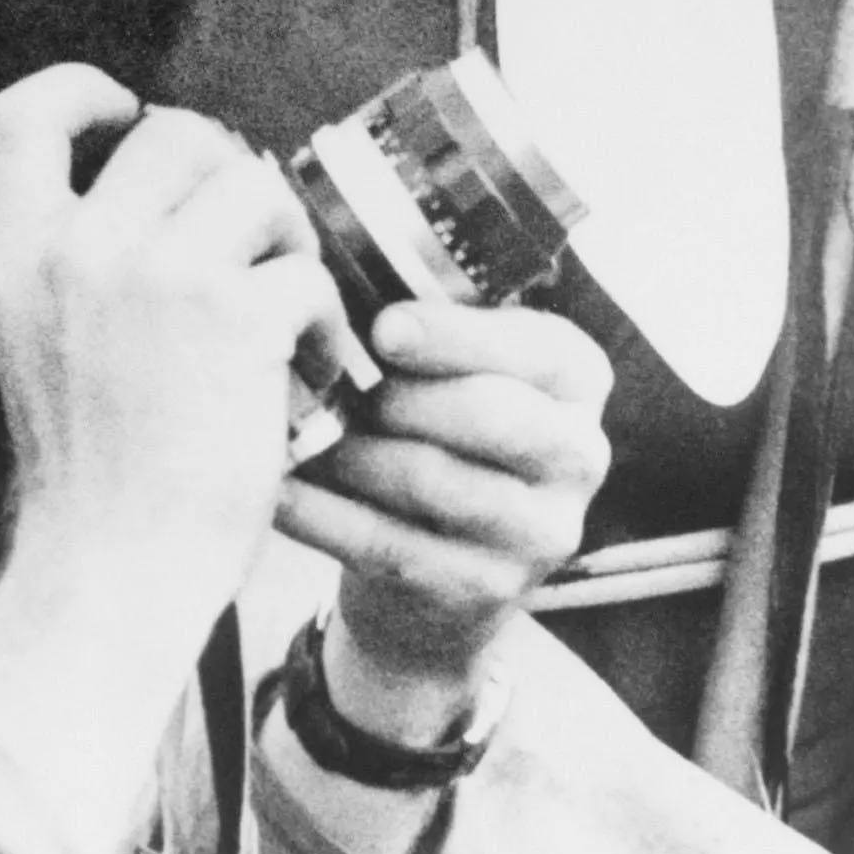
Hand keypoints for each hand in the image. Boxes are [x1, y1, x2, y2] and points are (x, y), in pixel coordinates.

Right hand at [0, 66, 351, 627]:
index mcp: (10, 257)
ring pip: (255, 185)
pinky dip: (326, 324)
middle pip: (171, 131)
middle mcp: (72, 250)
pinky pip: (306, 272)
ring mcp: (152, 278)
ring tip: (288, 315)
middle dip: (229, 174)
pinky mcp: (233, 320)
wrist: (110, 574)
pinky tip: (311, 377)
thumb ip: (75, 259)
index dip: (83, 91)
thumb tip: (181, 177)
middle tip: (250, 245)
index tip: (126, 117)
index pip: (21, 114)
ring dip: (288, 242)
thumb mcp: (35, 343)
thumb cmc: (90, 478)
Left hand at [278, 300, 611, 734]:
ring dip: (347, 453)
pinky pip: (389, 543)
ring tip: (286, 429)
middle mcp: (579, 453)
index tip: (383, 327)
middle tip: (324, 382)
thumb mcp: (446, 370)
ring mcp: (541, 531)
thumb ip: (417, 321)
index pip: (534, 347)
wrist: (432, 574)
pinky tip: (274, 490)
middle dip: (398, 396)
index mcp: (574, 377)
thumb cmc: (424, 430)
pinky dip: (322, 514)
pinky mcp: (487, 590)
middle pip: (492, 414)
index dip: (455, 337)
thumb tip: (332, 263)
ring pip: (434, 479)